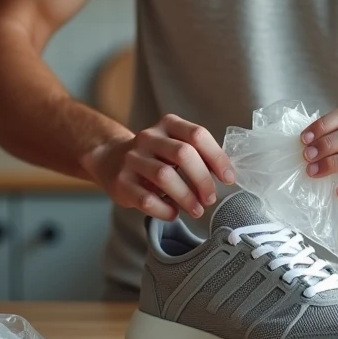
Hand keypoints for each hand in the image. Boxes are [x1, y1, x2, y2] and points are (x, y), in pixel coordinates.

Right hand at [84, 114, 235, 220]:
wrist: (109, 160)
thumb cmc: (154, 157)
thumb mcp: (174, 145)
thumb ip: (197, 155)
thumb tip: (225, 177)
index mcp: (167, 125)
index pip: (197, 135)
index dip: (216, 157)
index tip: (228, 179)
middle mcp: (148, 137)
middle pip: (183, 154)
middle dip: (202, 179)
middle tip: (210, 198)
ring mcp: (132, 159)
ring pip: (164, 176)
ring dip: (186, 197)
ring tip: (197, 210)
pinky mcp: (121, 182)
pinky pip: (146, 199)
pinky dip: (165, 210)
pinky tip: (173, 213)